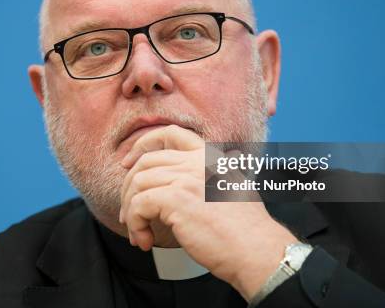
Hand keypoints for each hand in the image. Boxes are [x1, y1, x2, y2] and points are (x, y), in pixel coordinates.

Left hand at [119, 124, 297, 301]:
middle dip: (129, 187)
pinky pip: (138, 205)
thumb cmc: (246, 231)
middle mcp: (198, 162)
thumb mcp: (232, 190)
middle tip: (128, 212)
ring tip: (138, 232)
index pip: (171, 134)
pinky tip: (145, 240)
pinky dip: (135, 224)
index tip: (129, 163)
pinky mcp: (176, 199)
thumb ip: (208, 179)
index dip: (144, 145)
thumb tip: (176, 188)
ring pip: (138, 183)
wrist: (257, 251)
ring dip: (130, 211)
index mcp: (211, 158)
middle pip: (146, 162)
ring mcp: (186, 178)